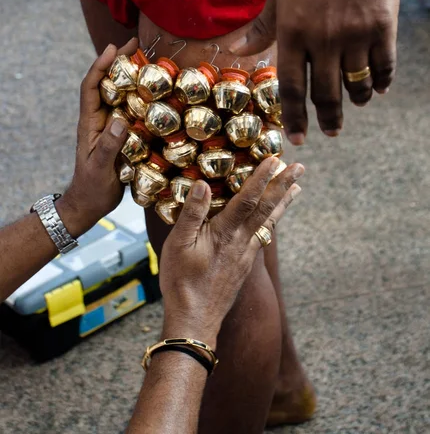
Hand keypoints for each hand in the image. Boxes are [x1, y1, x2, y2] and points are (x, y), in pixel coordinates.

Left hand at [58, 39, 137, 235]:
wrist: (90, 204)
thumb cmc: (92, 187)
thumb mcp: (99, 167)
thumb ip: (108, 145)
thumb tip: (120, 120)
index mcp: (90, 123)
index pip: (91, 87)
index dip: (100, 66)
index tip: (113, 48)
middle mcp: (100, 120)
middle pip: (107, 84)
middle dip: (118, 63)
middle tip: (138, 46)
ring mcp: (111, 127)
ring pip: (120, 96)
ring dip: (132, 78)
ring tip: (151, 63)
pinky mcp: (122, 136)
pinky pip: (132, 112)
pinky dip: (142, 99)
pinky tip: (157, 96)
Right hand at [160, 158, 303, 345]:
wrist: (195, 321)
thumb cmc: (182, 282)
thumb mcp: (177, 245)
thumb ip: (192, 213)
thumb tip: (203, 184)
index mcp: (226, 233)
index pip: (248, 198)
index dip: (262, 177)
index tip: (274, 159)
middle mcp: (242, 241)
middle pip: (267, 208)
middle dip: (283, 184)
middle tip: (299, 167)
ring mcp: (246, 254)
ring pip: (270, 222)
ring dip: (283, 201)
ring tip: (297, 187)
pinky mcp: (245, 264)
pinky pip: (263, 235)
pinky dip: (272, 220)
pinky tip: (274, 218)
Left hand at [230, 0, 398, 144]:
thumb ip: (261, 28)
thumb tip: (236, 52)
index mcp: (290, 32)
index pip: (291, 88)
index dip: (294, 118)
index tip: (298, 139)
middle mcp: (321, 38)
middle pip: (325, 93)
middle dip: (328, 119)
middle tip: (331, 131)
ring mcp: (354, 32)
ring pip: (356, 83)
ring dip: (356, 100)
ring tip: (355, 105)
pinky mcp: (382, 23)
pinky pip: (383, 65)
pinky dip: (381, 81)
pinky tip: (377, 88)